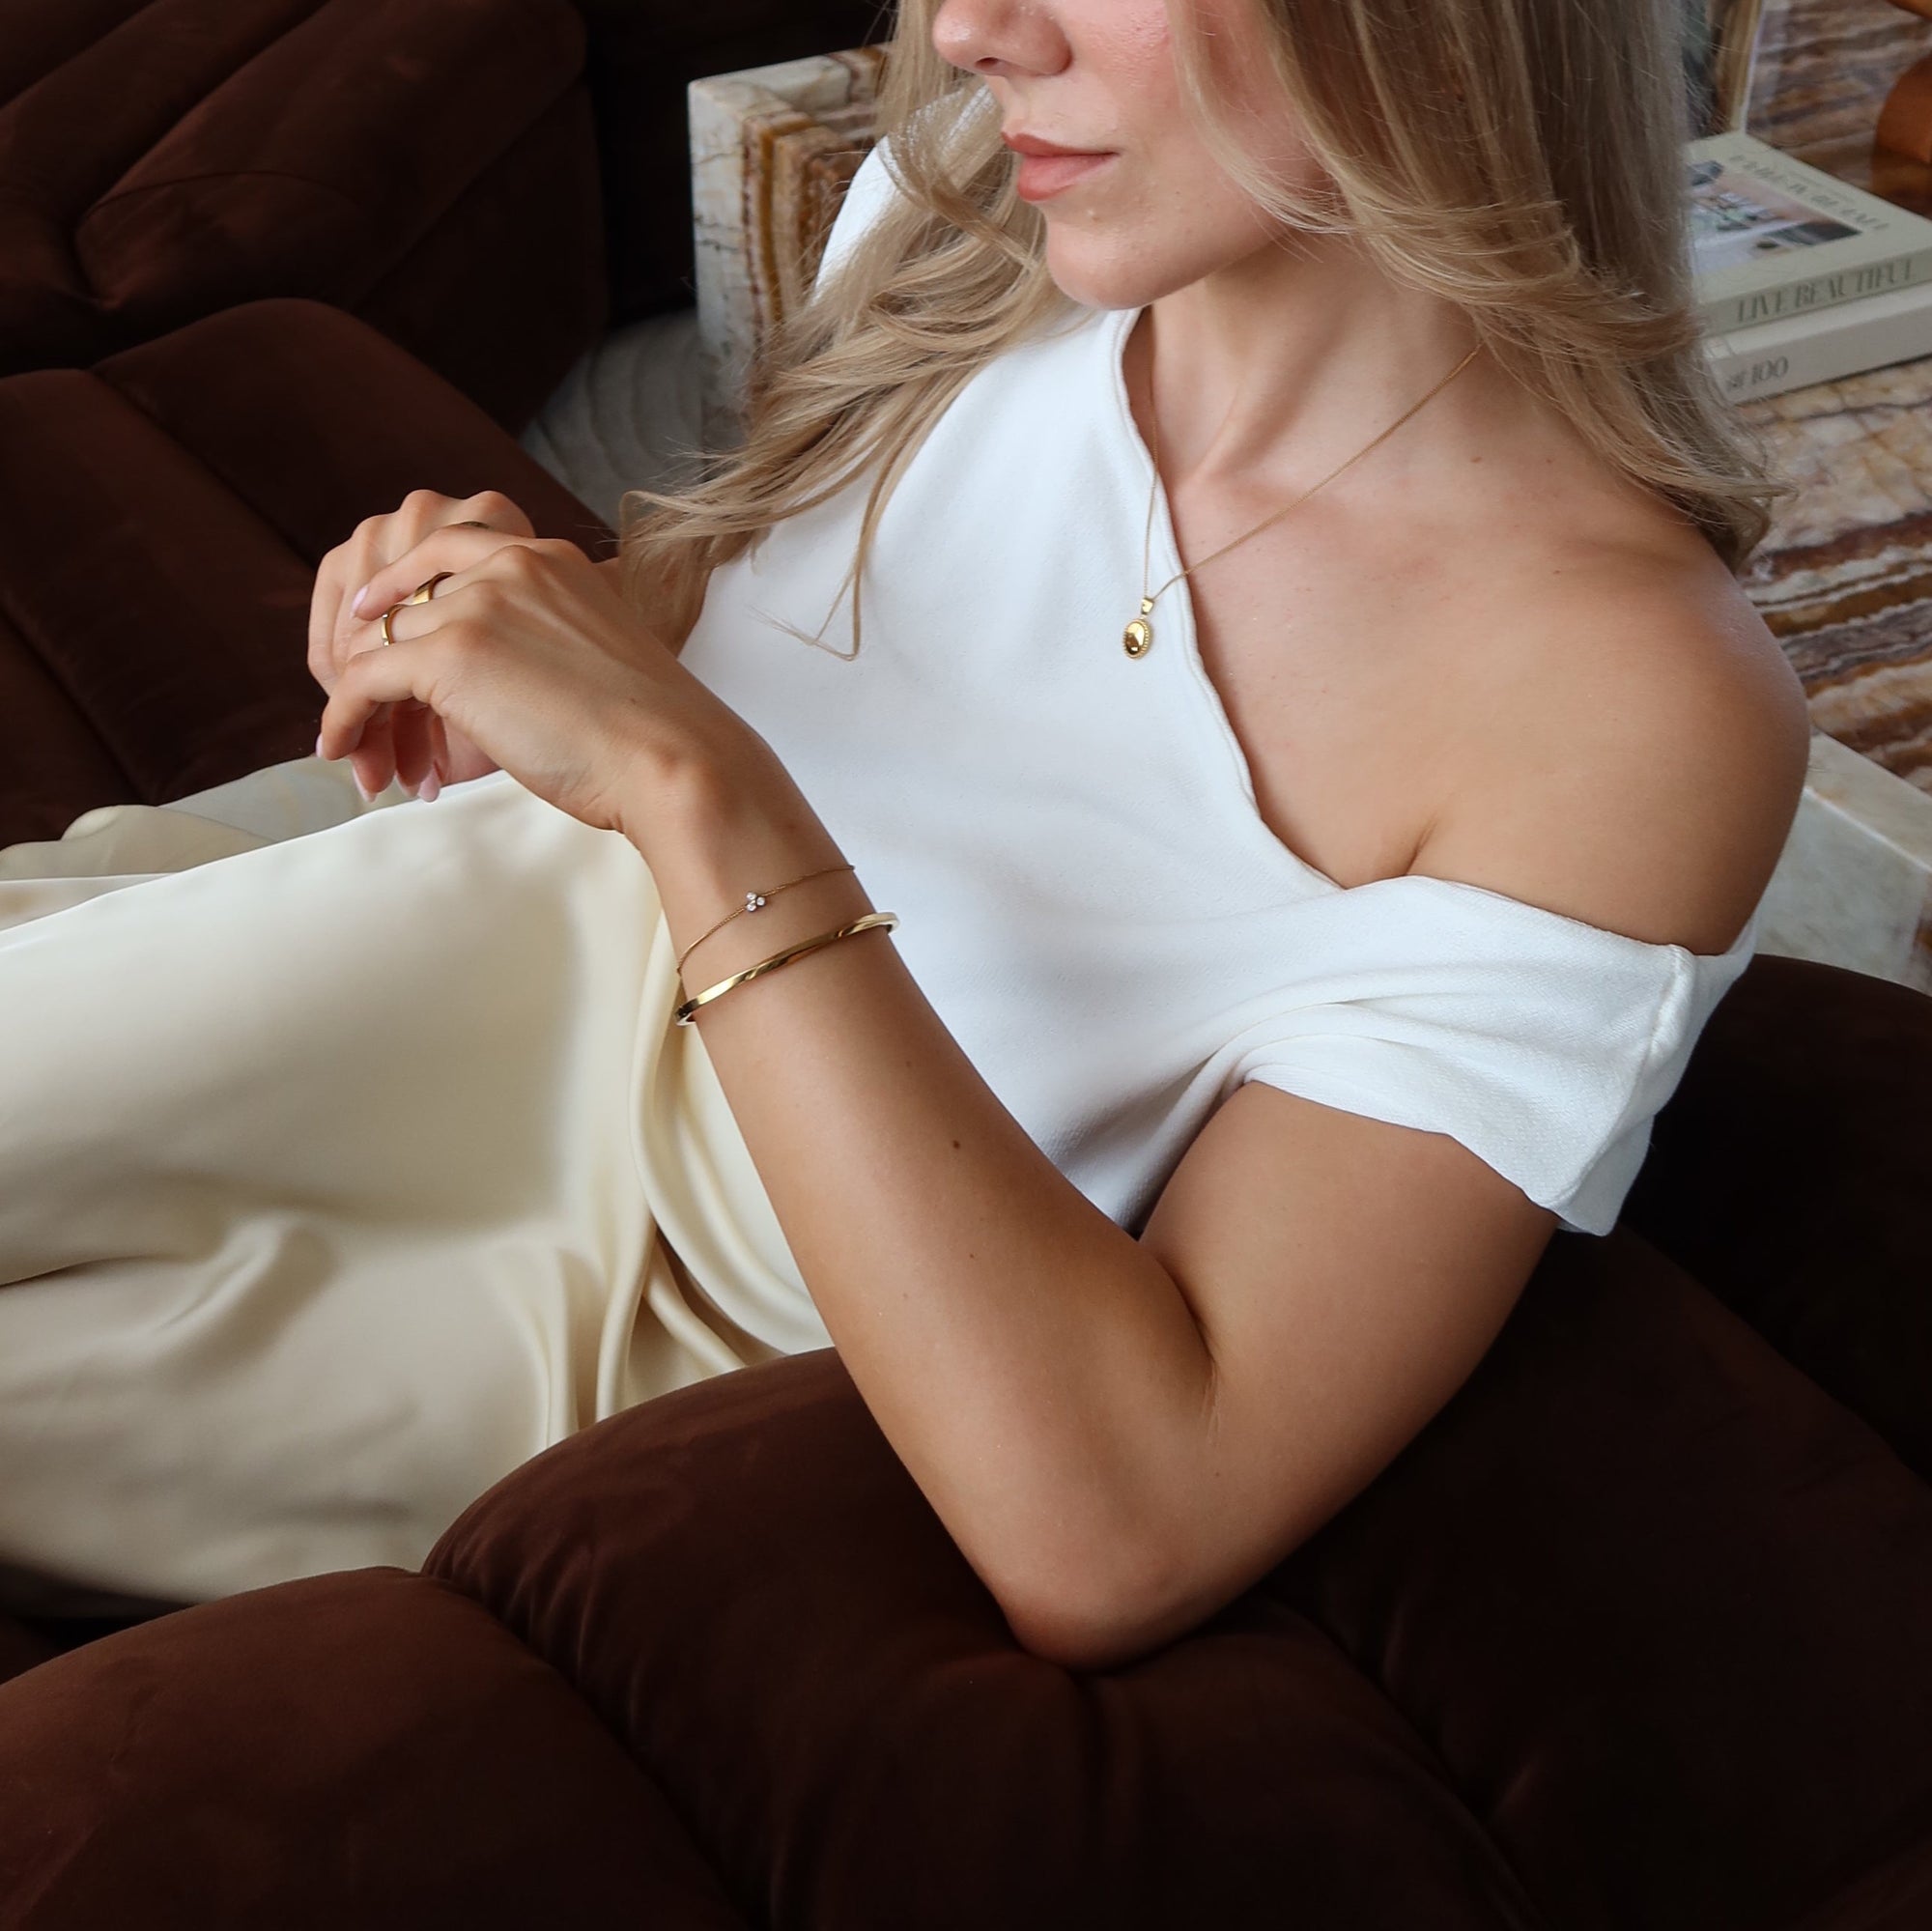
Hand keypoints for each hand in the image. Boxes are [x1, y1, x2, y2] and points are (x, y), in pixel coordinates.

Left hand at [316, 526, 740, 837]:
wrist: (671, 759)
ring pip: (378, 642)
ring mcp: (477, 604)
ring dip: (360, 698)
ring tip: (359, 750)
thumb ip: (543, 638)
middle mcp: (510, 564)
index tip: (376, 615)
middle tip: (364, 705)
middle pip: (405, 598)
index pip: (450, 550)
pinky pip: (363, 678)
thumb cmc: (652, 734)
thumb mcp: (594, 655)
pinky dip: (344, 717)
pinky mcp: (449, 654)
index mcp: (550, 558)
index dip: (404, 585)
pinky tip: (340, 749)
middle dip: (378, 654)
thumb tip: (503, 675)